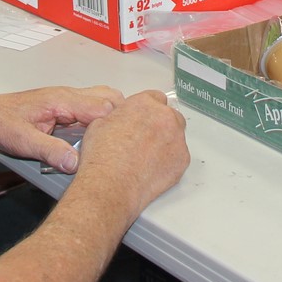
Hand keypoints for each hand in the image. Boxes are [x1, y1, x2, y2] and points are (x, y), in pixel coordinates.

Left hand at [0, 86, 125, 171]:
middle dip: (120, 118)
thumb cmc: (0, 124)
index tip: (120, 144)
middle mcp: (68, 96)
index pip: (103, 107)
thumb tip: (75, 164)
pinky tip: (100, 139)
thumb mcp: (22, 141)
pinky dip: (101, 120)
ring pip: (103, 102)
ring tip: (114, 141)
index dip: (115, 125)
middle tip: (122, 142)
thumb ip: (49, 151)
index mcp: (61, 99)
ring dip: (111, 118)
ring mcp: (68, 101)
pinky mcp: (65, 109)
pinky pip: (92, 109)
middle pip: (110, 99)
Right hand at [74, 90, 188, 210]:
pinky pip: (179, 156)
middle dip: (160, 124)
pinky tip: (152, 168)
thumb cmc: (103, 158)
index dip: (148, 109)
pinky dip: (169, 160)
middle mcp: (164, 118)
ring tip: (147, 157)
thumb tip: (119, 120)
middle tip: (145, 139)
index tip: (145, 118)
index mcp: (144, 104)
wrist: (111, 184)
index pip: (155, 97)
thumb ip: (117, 116)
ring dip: (166, 142)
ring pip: (176, 135)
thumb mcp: (99, 123)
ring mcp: (177, 139)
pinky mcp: (182, 160)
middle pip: (170, 115)